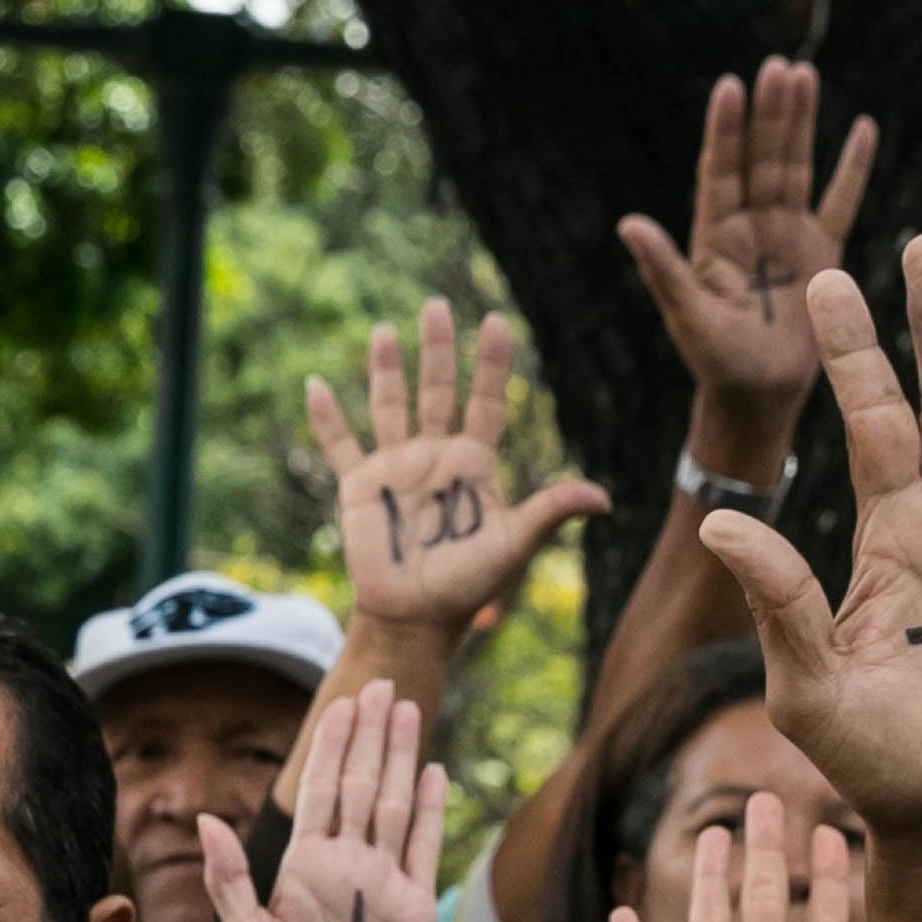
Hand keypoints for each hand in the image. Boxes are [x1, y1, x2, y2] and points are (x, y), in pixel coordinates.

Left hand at [207, 681, 446, 921]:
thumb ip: (226, 878)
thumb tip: (205, 818)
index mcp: (303, 866)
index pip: (321, 790)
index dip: (333, 745)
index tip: (343, 701)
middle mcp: (345, 866)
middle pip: (362, 785)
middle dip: (370, 735)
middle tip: (383, 684)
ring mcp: (382, 883)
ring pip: (394, 804)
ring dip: (401, 756)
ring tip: (409, 710)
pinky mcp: (413, 909)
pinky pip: (423, 847)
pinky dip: (430, 810)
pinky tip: (433, 771)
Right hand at [305, 299, 608, 636]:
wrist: (414, 618)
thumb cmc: (468, 586)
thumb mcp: (514, 546)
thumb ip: (551, 512)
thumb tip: (605, 498)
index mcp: (473, 463)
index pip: (485, 401)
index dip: (491, 363)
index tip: (498, 320)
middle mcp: (435, 456)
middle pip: (437, 390)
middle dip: (437, 348)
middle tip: (437, 304)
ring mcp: (396, 467)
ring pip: (390, 405)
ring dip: (386, 369)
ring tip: (385, 330)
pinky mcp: (360, 487)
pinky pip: (341, 445)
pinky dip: (327, 418)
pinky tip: (315, 384)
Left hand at [615, 56, 879, 420]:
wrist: (759, 395)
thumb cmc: (716, 361)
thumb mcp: (687, 315)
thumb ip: (663, 268)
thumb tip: (628, 223)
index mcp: (714, 237)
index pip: (720, 172)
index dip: (725, 131)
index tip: (730, 86)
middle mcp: (750, 227)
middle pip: (761, 159)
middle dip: (769, 114)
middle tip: (777, 67)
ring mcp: (787, 235)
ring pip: (795, 167)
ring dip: (801, 123)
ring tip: (803, 74)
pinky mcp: (824, 252)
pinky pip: (841, 201)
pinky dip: (852, 167)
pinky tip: (863, 129)